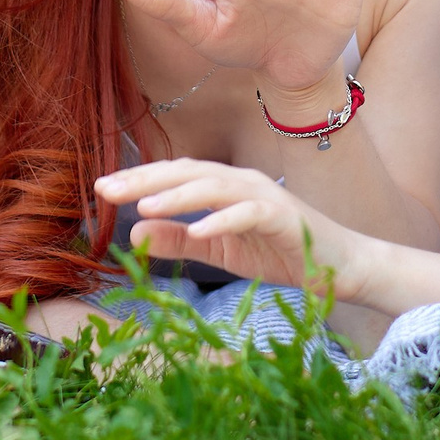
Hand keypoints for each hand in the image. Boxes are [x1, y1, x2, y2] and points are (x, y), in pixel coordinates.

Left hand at [96, 158, 371, 299]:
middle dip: (146, 179)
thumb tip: (135, 231)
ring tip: (143, 205)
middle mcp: (243, 181)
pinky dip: (224, 219)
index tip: (101, 188)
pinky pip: (250, 214)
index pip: (175, 176)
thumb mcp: (220, 250)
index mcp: (225, 185)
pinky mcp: (284, 216)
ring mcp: (265, 195)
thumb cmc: (280, 252)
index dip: (139, 180)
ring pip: (215, 186)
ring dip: (178, 195)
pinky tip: (200, 230)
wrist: (338, 267)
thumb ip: (179, 239)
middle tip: (107, 188)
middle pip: (188, 172)